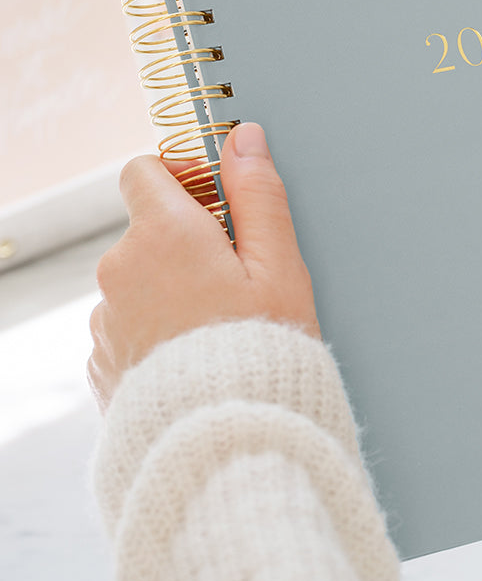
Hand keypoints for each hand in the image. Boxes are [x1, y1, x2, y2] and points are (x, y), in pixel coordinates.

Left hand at [88, 122, 318, 412]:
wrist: (223, 443)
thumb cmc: (262, 350)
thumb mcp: (279, 267)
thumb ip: (258, 196)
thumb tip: (244, 138)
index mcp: (163, 233)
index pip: (144, 170)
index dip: (180, 175)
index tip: (216, 202)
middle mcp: (120, 269)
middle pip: (147, 230)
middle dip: (186, 243)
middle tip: (235, 280)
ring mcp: (106, 319)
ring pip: (139, 282)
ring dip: (170, 290)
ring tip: (217, 329)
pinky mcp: (102, 363)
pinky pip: (130, 328)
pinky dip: (156, 333)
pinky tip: (194, 359)